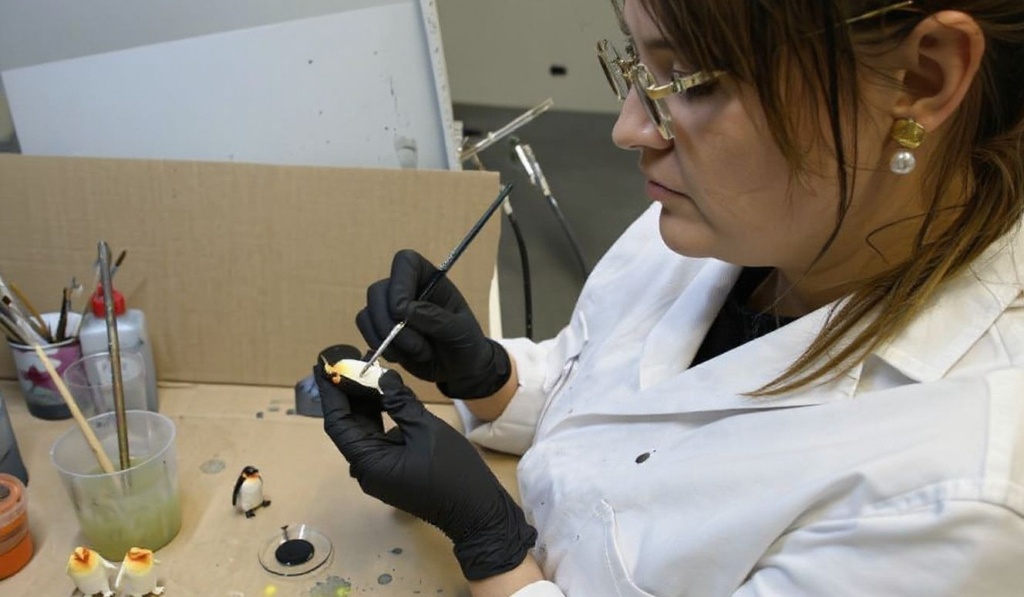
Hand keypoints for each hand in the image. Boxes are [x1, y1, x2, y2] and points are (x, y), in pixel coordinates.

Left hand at [314, 362, 535, 580]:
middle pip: (349, 425)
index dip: (331, 392)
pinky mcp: (392, 470)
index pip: (338, 422)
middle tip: (352, 361)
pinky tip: (386, 395)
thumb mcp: (426, 429)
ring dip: (366, 403)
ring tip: (369, 372)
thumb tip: (382, 378)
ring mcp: (379, 471)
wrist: (476, 510)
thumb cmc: (453, 472)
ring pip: (364, 431)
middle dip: (350, 393)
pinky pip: (379, 439)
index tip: (324, 367)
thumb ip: (400, 402)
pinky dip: (381, 417)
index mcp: (368, 462)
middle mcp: (366, 469)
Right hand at [356, 249, 510, 398]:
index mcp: (429, 278)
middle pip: (377, 291)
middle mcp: (406, 289)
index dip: (399, 286)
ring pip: (368, 314)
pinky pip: (366, 333)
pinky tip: (405, 356)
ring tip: (418, 352)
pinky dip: (382, 348)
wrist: (460, 369)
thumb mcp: (460, 330)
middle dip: (389, 323)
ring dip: (388, 340)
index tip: (403, 312)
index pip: (405, 262)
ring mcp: (390, 310)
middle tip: (415, 345)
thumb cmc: (466, 343)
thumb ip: (436, 319)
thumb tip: (404, 311)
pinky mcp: (382, 330)